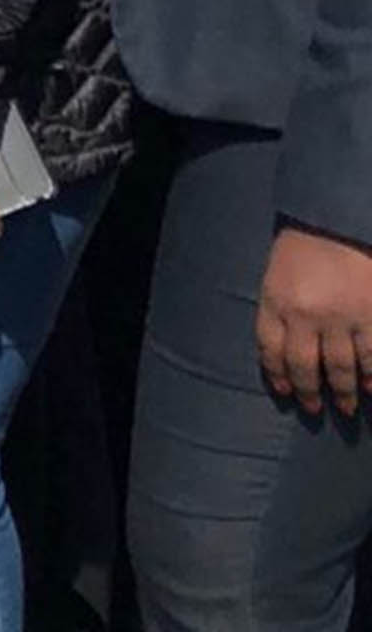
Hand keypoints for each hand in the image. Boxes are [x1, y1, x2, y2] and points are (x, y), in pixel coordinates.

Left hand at [257, 225, 371, 416]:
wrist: (338, 221)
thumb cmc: (304, 247)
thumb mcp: (277, 276)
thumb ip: (278, 311)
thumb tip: (283, 353)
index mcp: (276, 302)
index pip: (270, 350)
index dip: (278, 375)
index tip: (286, 392)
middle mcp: (305, 315)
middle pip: (304, 366)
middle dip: (310, 393)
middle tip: (314, 410)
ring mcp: (341, 317)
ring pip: (340, 367)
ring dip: (344, 392)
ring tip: (346, 408)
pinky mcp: (371, 315)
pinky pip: (371, 355)